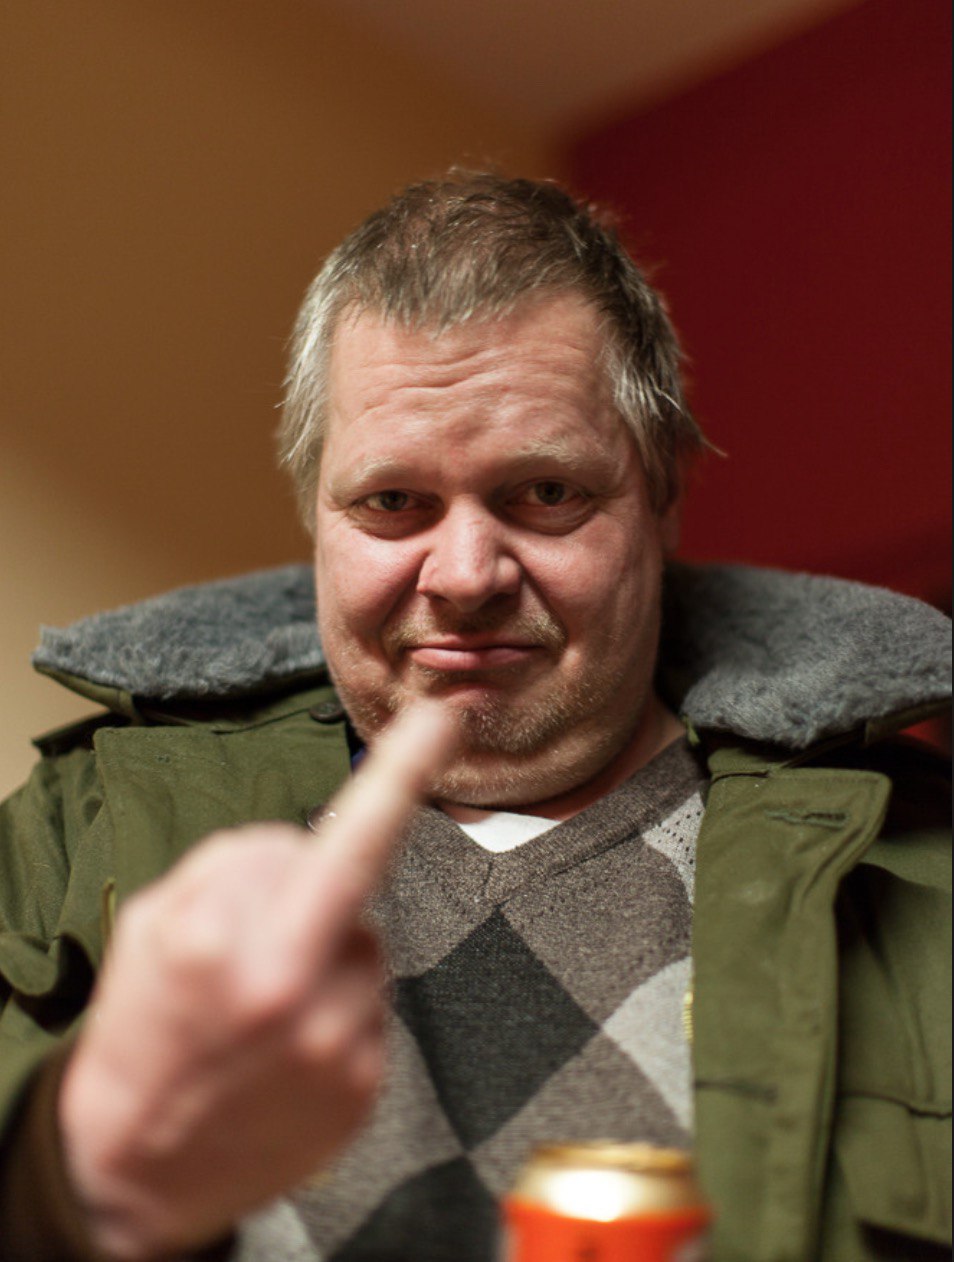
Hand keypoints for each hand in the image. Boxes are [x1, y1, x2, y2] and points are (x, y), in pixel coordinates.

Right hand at [58, 701, 456, 1260]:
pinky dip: (339, 1004)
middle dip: (315, 888)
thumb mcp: (154, 923)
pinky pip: (372, 1003)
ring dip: (327, 950)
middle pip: (350, 883)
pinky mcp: (366, 1087)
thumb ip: (236, 865)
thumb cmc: (144, 1029)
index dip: (404, 770)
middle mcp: (293, 990)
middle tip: (269, 929)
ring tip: (266, 1002)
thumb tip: (306, 849)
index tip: (448, 719)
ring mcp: (338, 1044)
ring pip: (368, 942)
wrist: (138, 1168)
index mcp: (227, 938)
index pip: (339, 836)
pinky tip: (289, 1042)